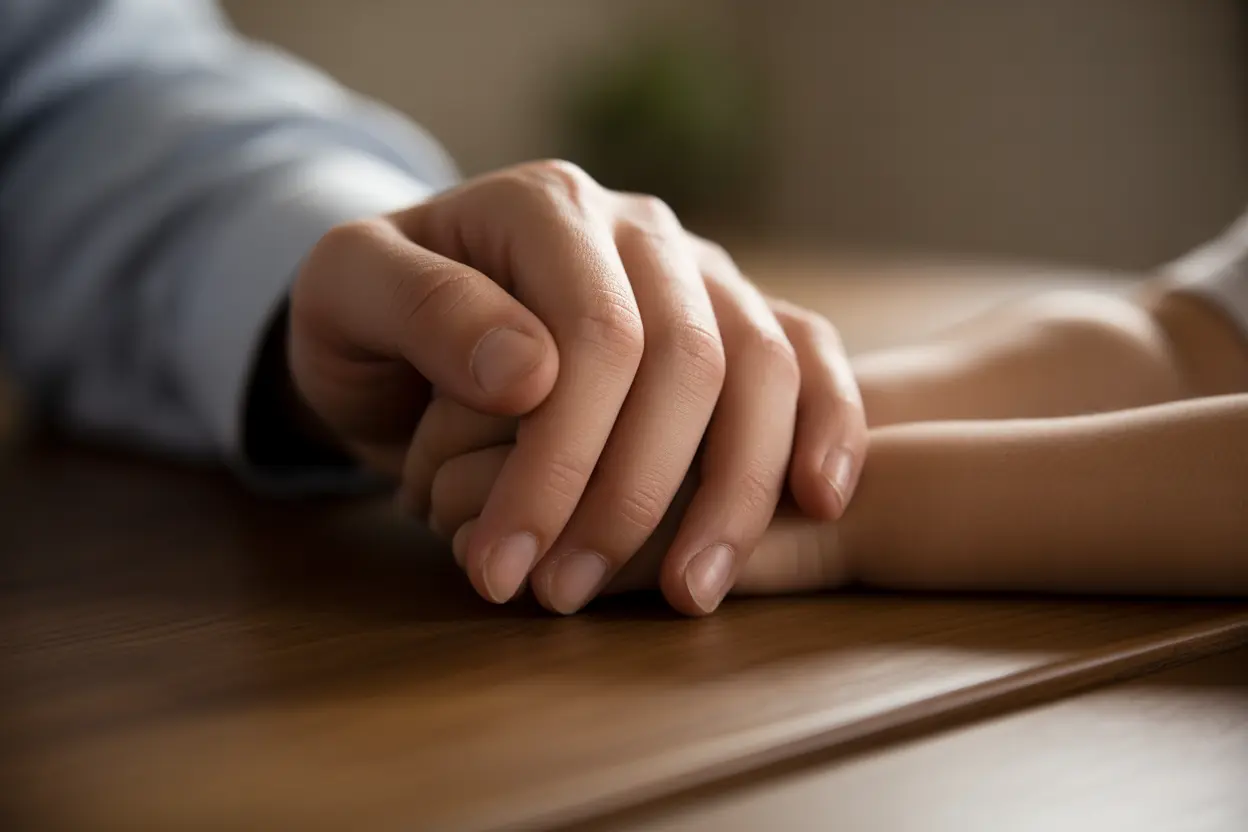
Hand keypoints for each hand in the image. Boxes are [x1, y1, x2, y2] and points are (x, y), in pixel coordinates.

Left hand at [289, 160, 865, 615]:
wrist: (410, 311)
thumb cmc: (371, 313)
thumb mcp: (349, 293)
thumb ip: (424, 308)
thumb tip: (532, 373)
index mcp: (547, 206)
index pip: (594, 336)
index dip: (563, 460)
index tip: (506, 561)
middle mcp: (638, 229)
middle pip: (688, 358)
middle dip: (633, 495)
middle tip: (562, 594)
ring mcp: (697, 269)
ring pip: (761, 365)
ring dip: (735, 491)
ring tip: (689, 594)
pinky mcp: (731, 317)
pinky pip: (808, 353)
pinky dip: (829, 423)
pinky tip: (820, 500)